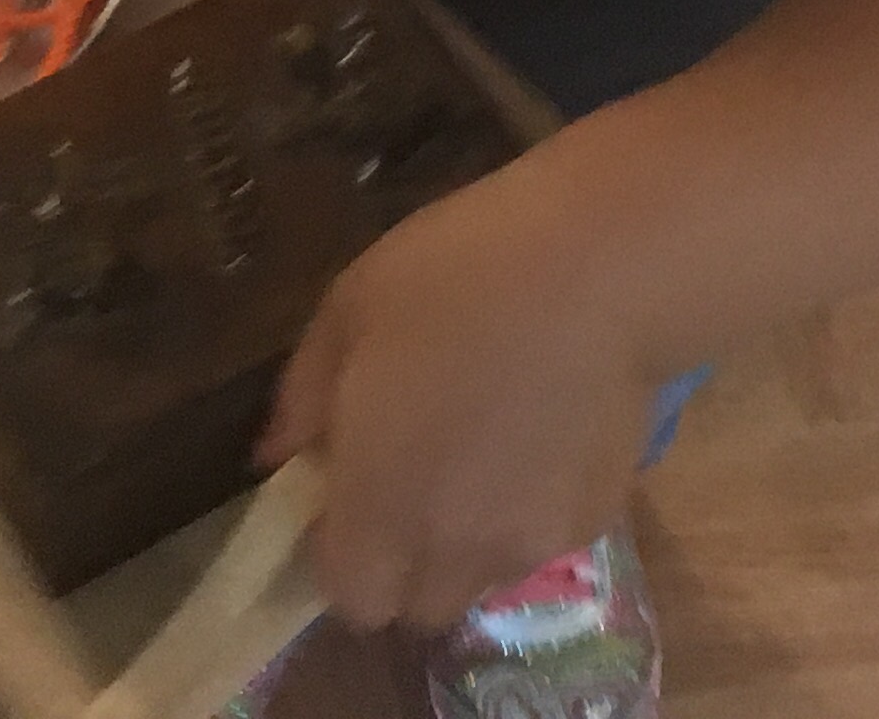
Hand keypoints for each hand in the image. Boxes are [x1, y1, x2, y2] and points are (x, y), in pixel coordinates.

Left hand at [255, 160, 662, 631]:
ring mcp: (531, 542)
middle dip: (405, 566)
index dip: (341, 561)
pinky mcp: (595, 521)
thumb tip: (277, 456)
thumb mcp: (349, 309)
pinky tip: (538, 438)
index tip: (344, 502)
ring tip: (480, 457)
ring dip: (468, 544)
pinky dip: (529, 514)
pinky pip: (542, 544)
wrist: (600, 269)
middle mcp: (454, 546)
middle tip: (410, 483)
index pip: (351, 599)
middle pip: (420, 607)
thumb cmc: (456, 276)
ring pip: (484, 579)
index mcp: (380, 501)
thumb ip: (303, 397)